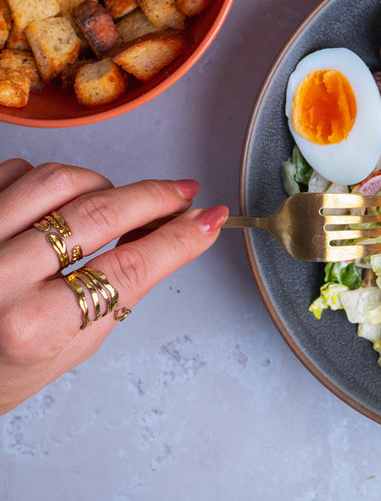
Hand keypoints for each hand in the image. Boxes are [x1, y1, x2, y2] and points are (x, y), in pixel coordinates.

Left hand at [0, 159, 227, 414]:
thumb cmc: (7, 363)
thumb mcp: (78, 344)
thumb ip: (126, 287)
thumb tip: (179, 234)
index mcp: (33, 325)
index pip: (129, 268)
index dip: (179, 238)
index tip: (208, 220)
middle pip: (100, 214)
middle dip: (155, 197)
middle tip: (182, 194)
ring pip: (60, 180)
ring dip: (103, 185)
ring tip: (116, 202)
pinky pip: (20, 170)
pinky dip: (55, 181)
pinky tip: (65, 203)